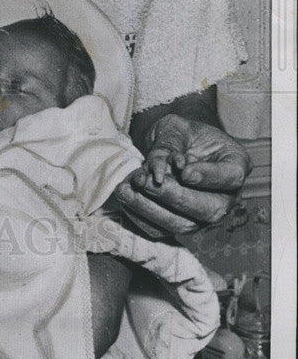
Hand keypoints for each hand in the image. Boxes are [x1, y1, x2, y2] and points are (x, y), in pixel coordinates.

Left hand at [114, 114, 250, 236]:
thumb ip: (170, 144)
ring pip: (182, 225)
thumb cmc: (182, 133)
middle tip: (145, 182)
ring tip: (125, 190)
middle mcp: (224, 197)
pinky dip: (138, 216)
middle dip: (173, 197)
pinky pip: (160, 230)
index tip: (184, 171)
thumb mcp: (177, 127)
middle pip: (207, 209)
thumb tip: (158, 170)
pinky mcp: (179, 223)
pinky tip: (124, 197)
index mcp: (234, 166)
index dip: (209, 177)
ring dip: (150, 210)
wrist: (175, 144)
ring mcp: (202, 215)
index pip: (230, 177)